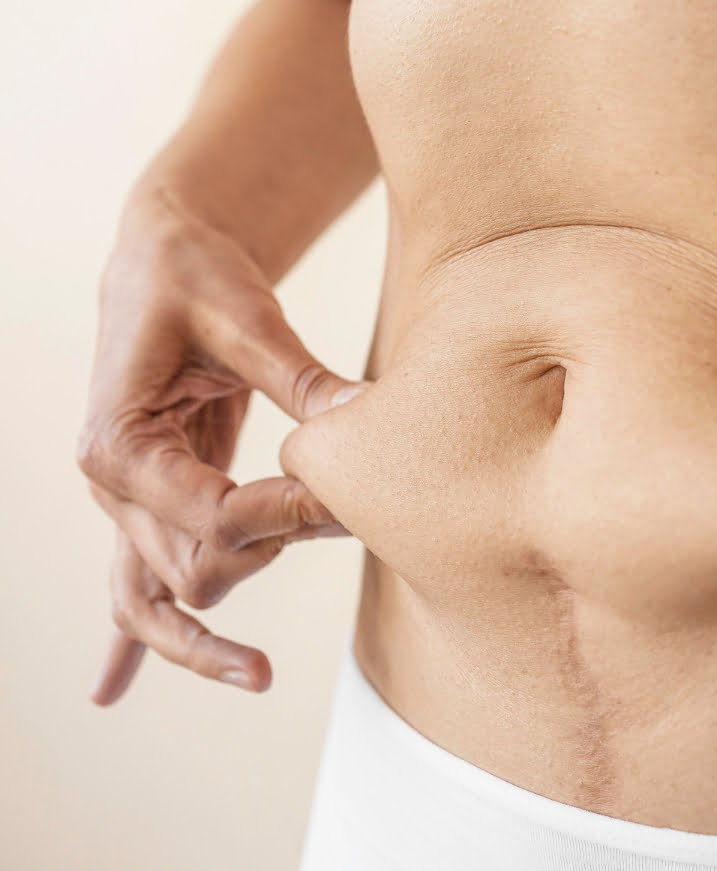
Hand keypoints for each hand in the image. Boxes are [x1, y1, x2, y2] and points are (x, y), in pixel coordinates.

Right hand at [77, 187, 365, 703]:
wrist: (164, 261)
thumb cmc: (199, 279)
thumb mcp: (250, 318)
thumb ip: (303, 379)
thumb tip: (368, 418)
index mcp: (120, 440)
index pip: (210, 517)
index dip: (285, 514)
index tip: (345, 494)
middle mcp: (112, 483)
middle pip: (192, 568)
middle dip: (274, 554)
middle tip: (349, 522)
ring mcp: (125, 503)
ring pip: (154, 599)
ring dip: (212, 632)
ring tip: (262, 675)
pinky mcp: (150, 506)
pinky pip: (132, 587)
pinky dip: (133, 640)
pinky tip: (110, 693)